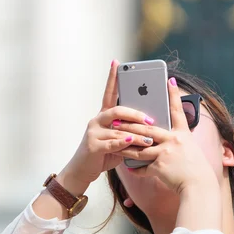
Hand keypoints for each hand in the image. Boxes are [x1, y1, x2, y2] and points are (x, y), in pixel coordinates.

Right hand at [62, 60, 154, 191]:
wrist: (83, 170)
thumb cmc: (103, 154)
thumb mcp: (118, 141)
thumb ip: (129, 132)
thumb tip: (150, 128)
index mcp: (103, 116)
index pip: (109, 93)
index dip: (113, 78)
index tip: (117, 63)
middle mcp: (97, 121)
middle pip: (118, 110)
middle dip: (136, 114)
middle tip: (151, 119)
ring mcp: (94, 132)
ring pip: (119, 129)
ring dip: (136, 134)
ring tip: (150, 138)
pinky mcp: (93, 146)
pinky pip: (112, 143)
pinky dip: (124, 143)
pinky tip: (132, 143)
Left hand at [118, 77, 215, 193]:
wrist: (199, 187)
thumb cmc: (196, 170)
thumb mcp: (190, 150)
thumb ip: (178, 142)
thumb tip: (166, 139)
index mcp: (183, 134)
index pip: (177, 111)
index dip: (173, 95)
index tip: (169, 80)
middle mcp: (174, 140)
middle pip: (147, 129)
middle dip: (130, 125)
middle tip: (117, 120)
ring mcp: (166, 153)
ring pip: (140, 148)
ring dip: (126, 146)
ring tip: (115, 143)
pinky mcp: (160, 167)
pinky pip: (144, 168)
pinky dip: (136, 169)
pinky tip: (128, 168)